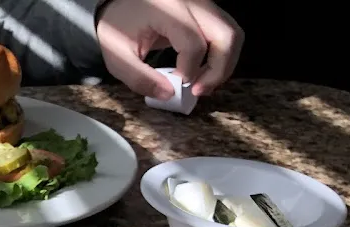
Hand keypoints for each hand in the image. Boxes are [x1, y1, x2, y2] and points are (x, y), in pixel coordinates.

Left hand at [96, 0, 242, 98]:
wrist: (117, 6)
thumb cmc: (116, 29)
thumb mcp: (118, 57)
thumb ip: (140, 78)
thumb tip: (169, 95)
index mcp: (168, 10)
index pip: (194, 43)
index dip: (189, 70)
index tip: (176, 84)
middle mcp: (192, 2)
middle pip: (226, 36)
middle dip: (218, 70)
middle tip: (199, 91)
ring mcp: (203, 4)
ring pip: (232, 34)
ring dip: (223, 65)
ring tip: (202, 85)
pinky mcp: (206, 11)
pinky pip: (224, 34)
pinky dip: (220, 56)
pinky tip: (202, 72)